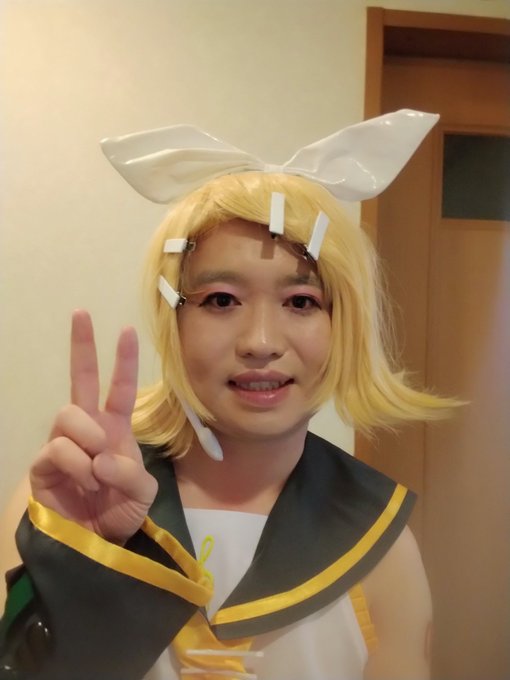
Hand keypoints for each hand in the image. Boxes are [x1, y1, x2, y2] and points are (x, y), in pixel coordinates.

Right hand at [30, 310, 157, 543]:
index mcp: (115, 428)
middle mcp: (88, 429)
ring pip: (68, 415)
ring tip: (98, 469)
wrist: (97, 543)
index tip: (126, 330)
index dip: (123, 361)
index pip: (118, 388)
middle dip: (82, 345)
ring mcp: (63, 444)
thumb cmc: (120, 511)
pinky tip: (86, 479)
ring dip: (88, 438)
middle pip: (80, 380)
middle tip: (81, 314)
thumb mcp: (142, 493)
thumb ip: (130, 472)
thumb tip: (102, 457)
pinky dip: (77, 464)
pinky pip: (58, 449)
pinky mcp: (43, 465)